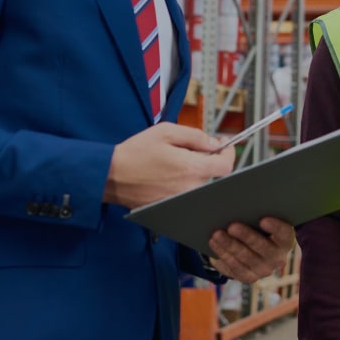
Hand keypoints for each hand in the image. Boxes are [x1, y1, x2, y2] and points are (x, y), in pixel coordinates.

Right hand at [104, 122, 234, 208]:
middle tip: (190, 148)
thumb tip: (214, 142)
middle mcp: (189, 188)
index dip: (228, 153)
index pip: (226, 166)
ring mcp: (180, 200)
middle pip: (213, 174)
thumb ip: (195, 136)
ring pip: (199, 183)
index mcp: (190, 168)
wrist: (110, 176)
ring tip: (174, 161)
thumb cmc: (136, 152)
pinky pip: (186, 193)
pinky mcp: (170, 207)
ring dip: (194, 170)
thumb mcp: (167, 132)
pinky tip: (168, 174)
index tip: (223, 145)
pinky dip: (183, 182)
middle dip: (207, 158)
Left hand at [207, 217, 294, 283]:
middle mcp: (278, 258)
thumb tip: (243, 196)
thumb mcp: (265, 216)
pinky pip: (234, 269)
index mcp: (286, 240)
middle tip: (231, 226)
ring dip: (229, 246)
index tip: (263, 219)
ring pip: (244, 259)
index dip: (275, 227)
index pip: (284, 233)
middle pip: (262, 248)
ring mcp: (263, 270)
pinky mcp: (249, 277)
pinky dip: (223, 256)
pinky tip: (213, 245)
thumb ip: (259, 210)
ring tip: (216, 234)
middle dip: (245, 236)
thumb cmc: (261, 223)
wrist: (260, 246)